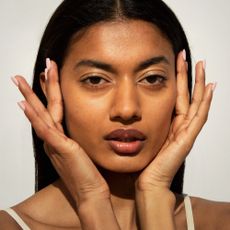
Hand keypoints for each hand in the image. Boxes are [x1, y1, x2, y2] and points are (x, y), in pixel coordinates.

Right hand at [13, 60, 109, 205]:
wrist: (91, 192)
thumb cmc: (87, 172)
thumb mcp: (80, 150)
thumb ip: (74, 138)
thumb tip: (76, 129)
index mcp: (58, 138)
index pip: (51, 111)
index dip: (45, 94)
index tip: (43, 78)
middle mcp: (53, 139)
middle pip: (42, 110)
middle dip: (33, 90)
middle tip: (21, 75)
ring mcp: (54, 143)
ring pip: (41, 115)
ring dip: (31, 97)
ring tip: (20, 81)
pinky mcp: (61, 149)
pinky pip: (45, 130)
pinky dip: (34, 117)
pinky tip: (25, 105)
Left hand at [137, 51, 214, 191]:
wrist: (148, 180)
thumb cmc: (145, 160)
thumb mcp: (144, 134)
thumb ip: (144, 121)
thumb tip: (131, 108)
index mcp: (170, 123)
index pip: (176, 96)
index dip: (176, 79)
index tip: (175, 62)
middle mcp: (181, 125)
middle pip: (187, 95)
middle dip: (188, 76)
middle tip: (188, 56)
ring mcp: (186, 131)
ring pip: (196, 102)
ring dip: (198, 83)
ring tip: (201, 65)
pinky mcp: (188, 139)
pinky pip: (199, 117)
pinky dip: (205, 102)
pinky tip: (209, 88)